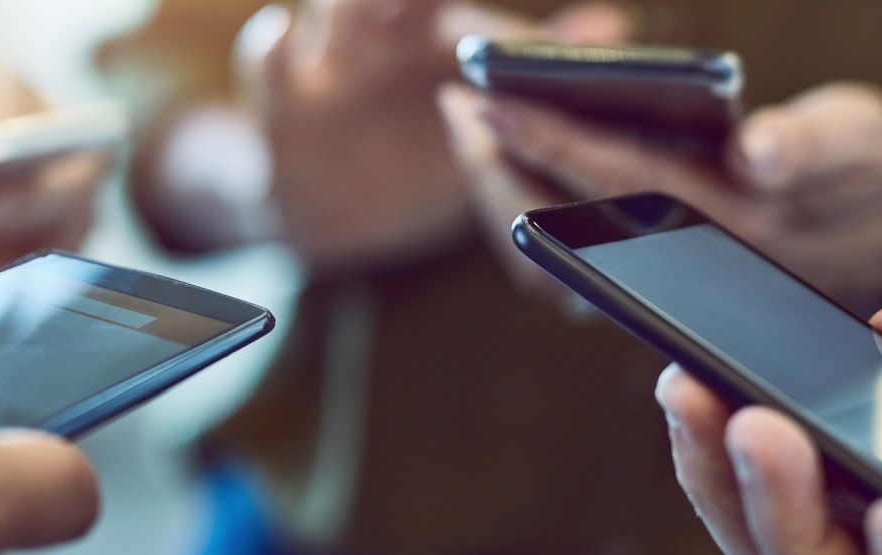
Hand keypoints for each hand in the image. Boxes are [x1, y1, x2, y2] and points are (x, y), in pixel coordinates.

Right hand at [236, 0, 627, 270]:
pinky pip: (266, 60)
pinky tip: (283, 34)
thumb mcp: (476, 100)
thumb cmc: (416, 137)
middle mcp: (372, 30)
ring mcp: (322, 61)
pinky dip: (271, 43)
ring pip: (324, 5)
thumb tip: (615, 30)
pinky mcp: (282, 106)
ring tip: (374, 1)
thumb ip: (535, 60)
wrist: (336, 207)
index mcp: (423, 22)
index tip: (530, 11)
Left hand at [441, 82, 881, 303]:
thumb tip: (758, 147)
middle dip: (499, 163)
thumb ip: (817, 145)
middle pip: (560, 223)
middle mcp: (675, 263)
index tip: (485, 99)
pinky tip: (509, 138)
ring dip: (506, 178)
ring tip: (469, 112)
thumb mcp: (864, 146)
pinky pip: (569, 234)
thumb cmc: (875, 177)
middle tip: (455, 100)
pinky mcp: (651, 263)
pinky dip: (534, 185)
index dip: (544, 138)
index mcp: (720, 230)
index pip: (610, 182)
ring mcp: (657, 270)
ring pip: (554, 240)